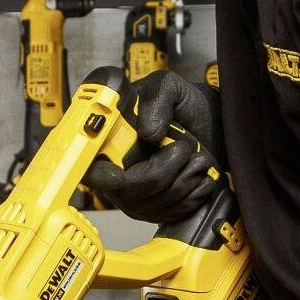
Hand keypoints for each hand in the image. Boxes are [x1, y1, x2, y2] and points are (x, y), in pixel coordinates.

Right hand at [88, 70, 225, 225]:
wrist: (211, 125)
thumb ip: (156, 99)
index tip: (119, 176)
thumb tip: (147, 132)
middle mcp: (117, 170)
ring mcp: (136, 194)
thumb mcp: (169, 87)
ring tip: (197, 156)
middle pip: (128, 191)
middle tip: (183, 148)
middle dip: (162, 171)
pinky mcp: (158, 209)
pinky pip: (173, 212)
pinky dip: (194, 193)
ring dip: (186, 178)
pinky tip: (198, 173)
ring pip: (155, 203)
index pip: (89, 166)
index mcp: (108, 139)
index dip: (99, 175)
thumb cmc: (184, 106)